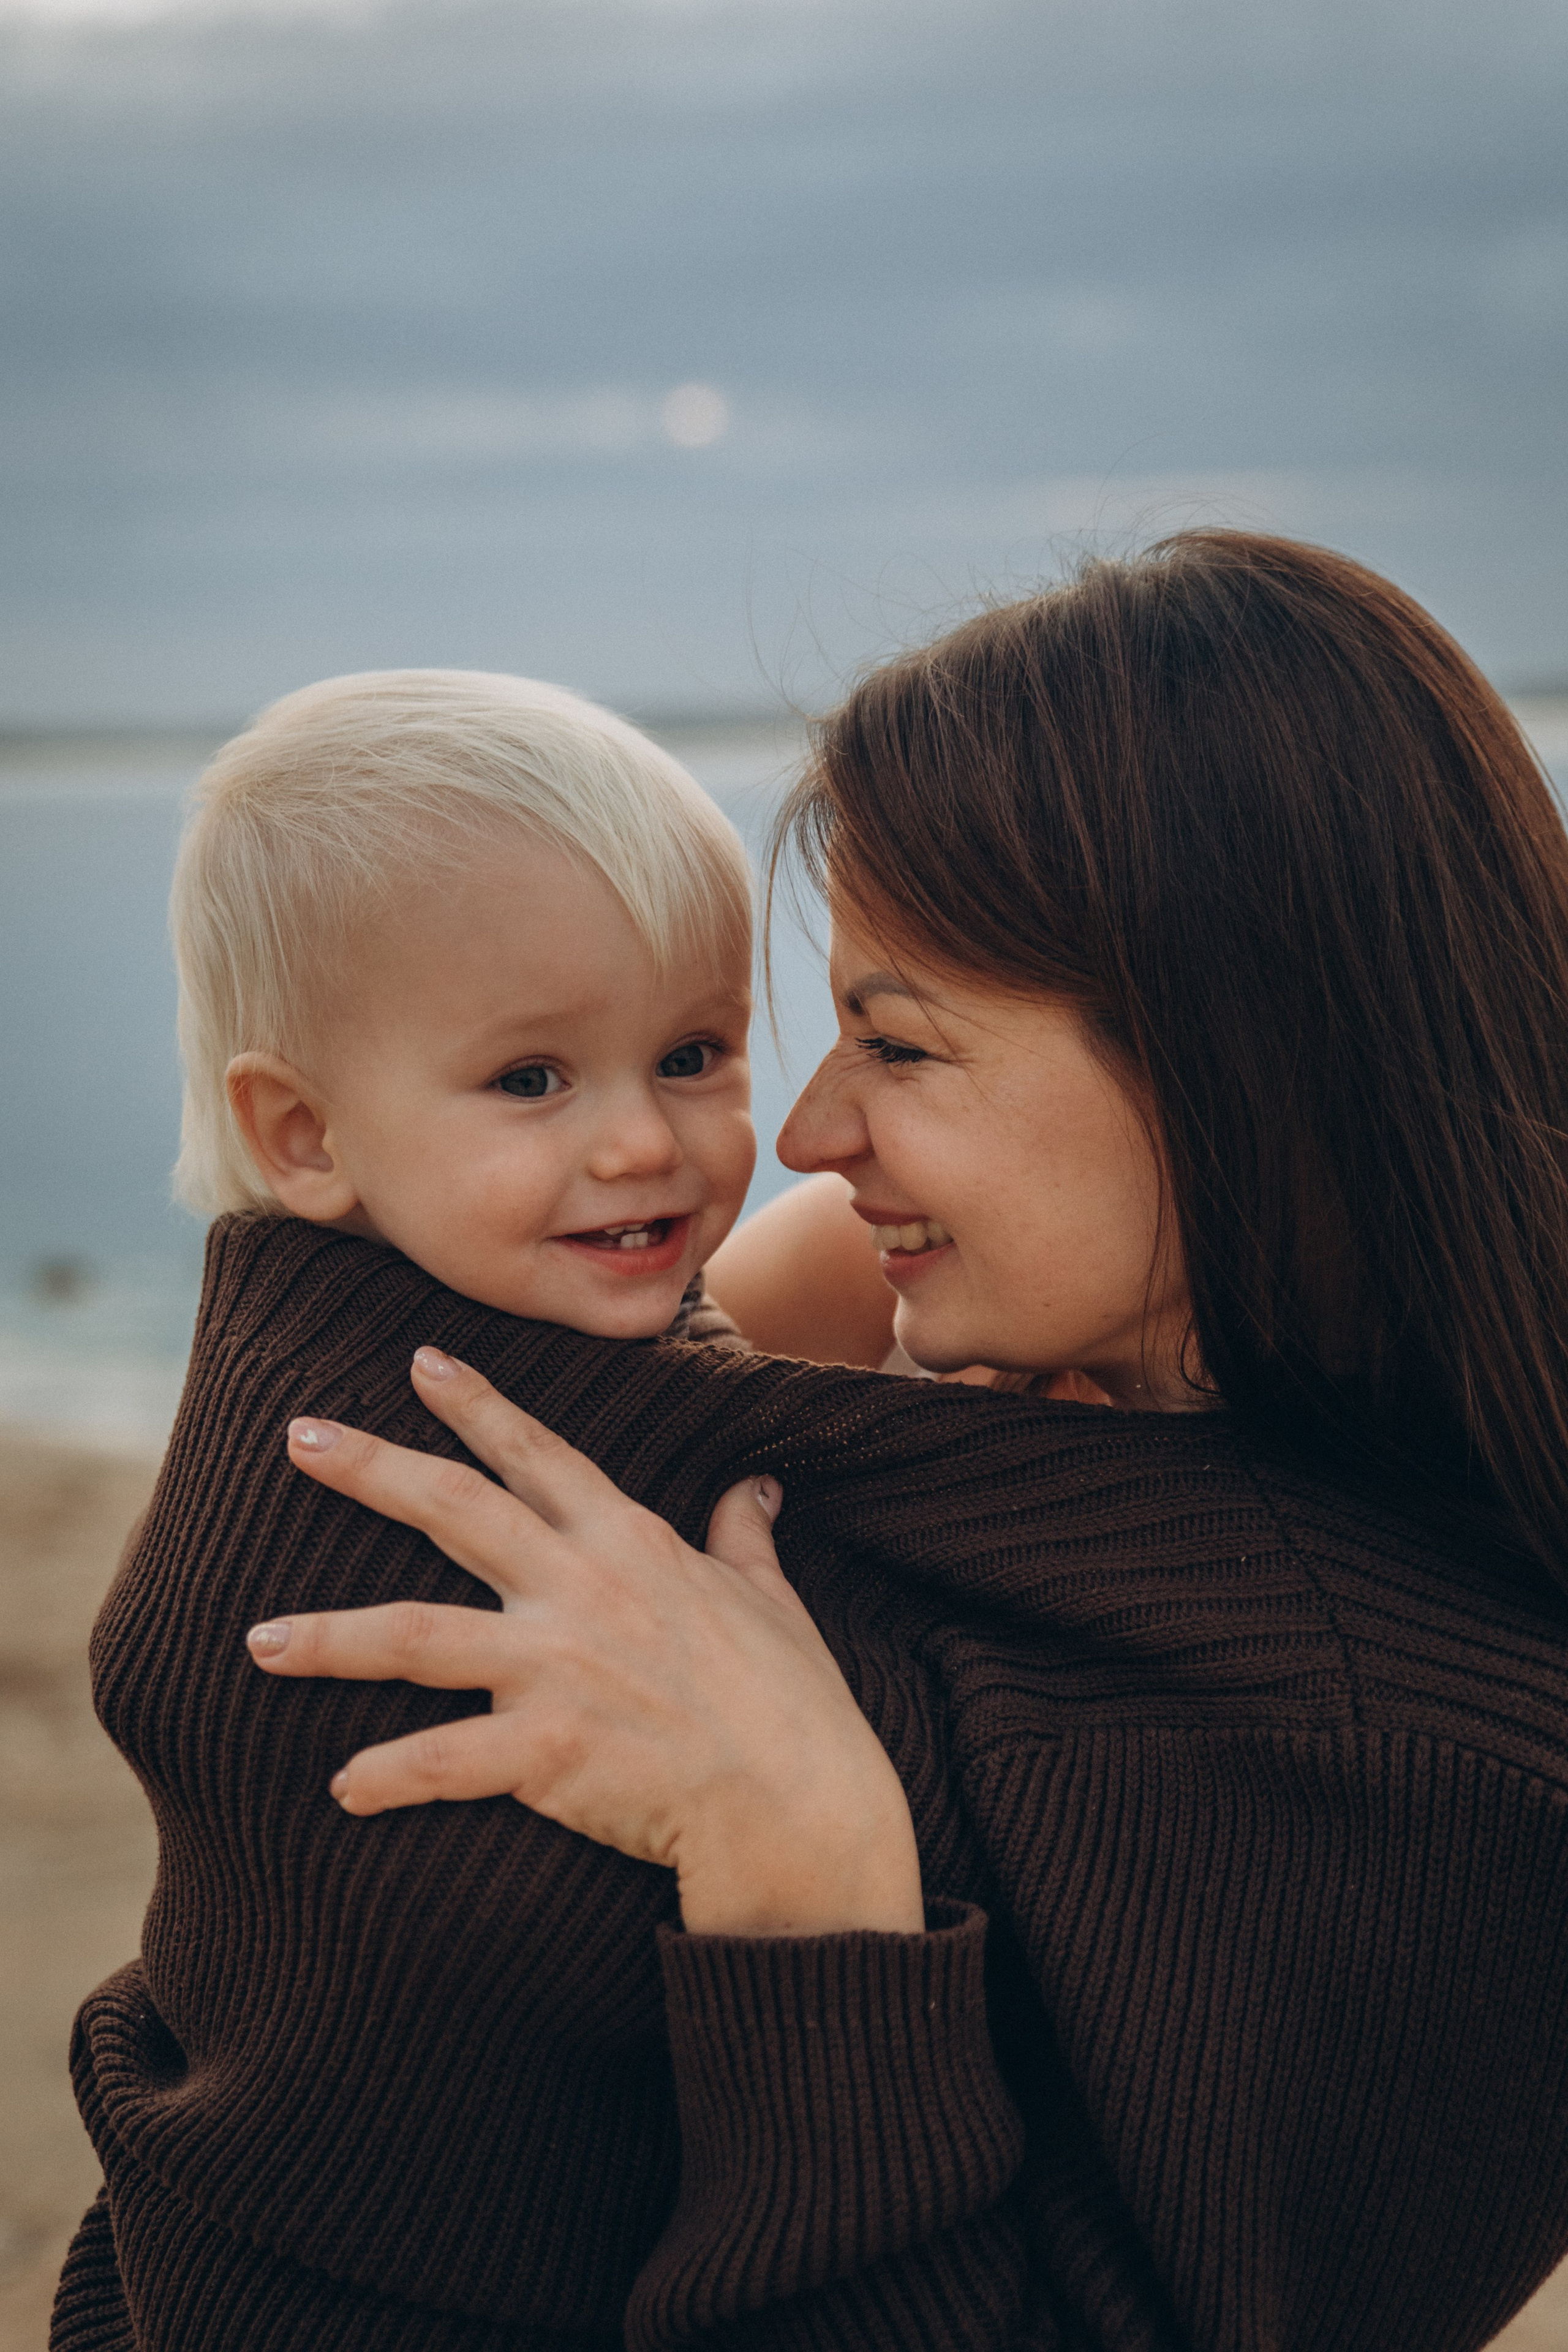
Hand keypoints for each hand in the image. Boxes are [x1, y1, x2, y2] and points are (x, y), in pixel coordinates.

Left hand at [247, 1349, 924, 1938]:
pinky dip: (389, 1775)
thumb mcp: (772, 1601)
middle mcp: (582, 1589)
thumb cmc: (794, 1704)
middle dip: (371, 1468)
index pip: (539, 1455)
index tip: (419, 1362)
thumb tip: (753, 1486)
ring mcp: (557, 1667)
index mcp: (631, 1545)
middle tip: (298, 1437)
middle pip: (455, 1509)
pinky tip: (342, 1788)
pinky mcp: (546, 1749)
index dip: (476, 1406)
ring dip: (330, 1637)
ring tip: (258, 1639)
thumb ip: (745, 1538)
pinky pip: (445, 1760)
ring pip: (415, 1634)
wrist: (802, 1803)